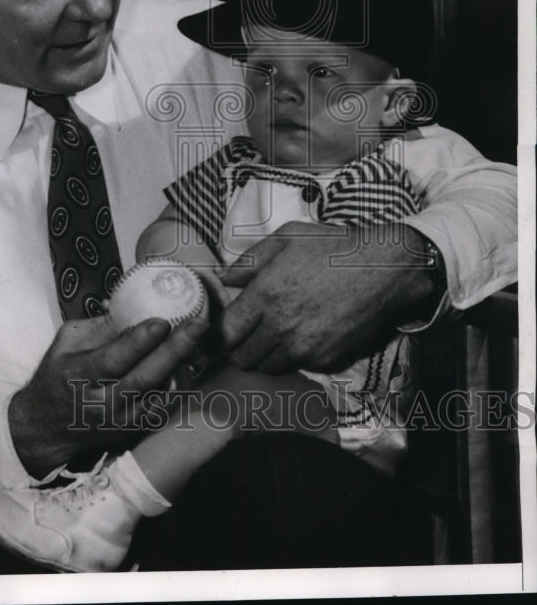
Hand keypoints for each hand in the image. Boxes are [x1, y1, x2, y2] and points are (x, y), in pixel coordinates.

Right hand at [8, 313, 206, 477]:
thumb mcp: (67, 341)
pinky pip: (162, 408)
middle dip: (174, 350)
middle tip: (198, 325)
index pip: (113, 361)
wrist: (47, 426)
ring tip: (200, 340)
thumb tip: (133, 303)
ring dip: (182, 367)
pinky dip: (178, 385)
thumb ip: (100, 326)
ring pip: (158, 396)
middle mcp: (101, 403)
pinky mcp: (133, 430)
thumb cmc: (57, 374)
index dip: (139, 343)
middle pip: (143, 379)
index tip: (162, 322)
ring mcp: (119, 421)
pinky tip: (190, 363)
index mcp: (79, 376)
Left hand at [215, 221, 438, 374]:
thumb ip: (250, 259)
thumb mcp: (289, 238)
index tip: (221, 331)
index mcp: (266, 295)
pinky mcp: (328, 360)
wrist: (386, 269)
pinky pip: (298, 367)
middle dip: (240, 347)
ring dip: (266, 355)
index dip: (218, 335)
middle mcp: (281, 327)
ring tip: (276, 334)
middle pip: (242, 357)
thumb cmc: (335, 247)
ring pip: (268, 367)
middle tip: (249, 333)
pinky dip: (295, 357)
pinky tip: (305, 336)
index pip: (225, 333)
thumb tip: (223, 276)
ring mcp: (305, 347)